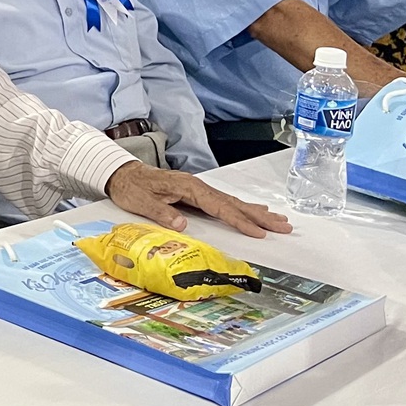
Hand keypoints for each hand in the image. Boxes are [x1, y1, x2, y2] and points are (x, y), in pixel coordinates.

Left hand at [105, 161, 291, 237]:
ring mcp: (198, 188)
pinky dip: (241, 207)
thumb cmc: (130, 187)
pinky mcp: (195, 192)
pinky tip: (253, 211)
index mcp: (188, 187)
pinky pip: (224, 201)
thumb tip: (182, 224)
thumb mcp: (140, 201)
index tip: (258, 232)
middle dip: (259, 216)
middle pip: (233, 203)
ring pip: (232, 202)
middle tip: (284, 226)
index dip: (239, 220)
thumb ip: (161, 212)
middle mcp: (198, 186)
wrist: (121, 173)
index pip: (219, 207)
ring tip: (278, 220)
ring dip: (256, 212)